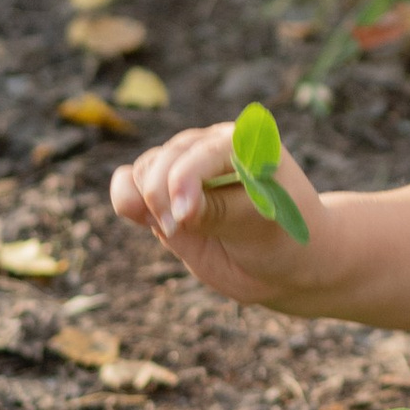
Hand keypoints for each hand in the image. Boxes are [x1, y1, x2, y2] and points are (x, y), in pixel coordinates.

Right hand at [109, 122, 327, 310]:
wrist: (282, 266)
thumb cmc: (283, 237)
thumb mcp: (258, 223)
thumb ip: (216, 211)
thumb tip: (175, 208)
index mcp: (244, 143)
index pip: (203, 150)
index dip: (185, 179)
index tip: (183, 217)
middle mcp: (209, 148)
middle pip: (165, 159)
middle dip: (162, 195)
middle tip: (177, 230)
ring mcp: (185, 170)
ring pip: (144, 170)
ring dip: (146, 199)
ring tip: (173, 229)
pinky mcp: (165, 196)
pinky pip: (129, 184)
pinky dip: (127, 198)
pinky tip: (142, 217)